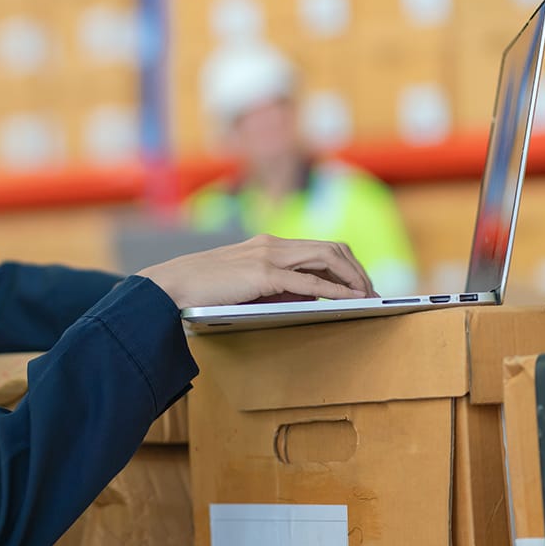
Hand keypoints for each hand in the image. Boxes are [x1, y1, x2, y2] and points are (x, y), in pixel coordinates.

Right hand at [136, 234, 376, 308]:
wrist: (171, 285)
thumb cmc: (201, 289)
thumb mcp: (244, 285)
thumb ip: (276, 288)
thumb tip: (311, 300)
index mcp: (266, 244)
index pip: (318, 246)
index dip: (346, 264)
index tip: (360, 284)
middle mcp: (271, 244)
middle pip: (331, 247)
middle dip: (357, 270)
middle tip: (373, 293)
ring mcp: (268, 256)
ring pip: (327, 258)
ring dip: (353, 278)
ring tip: (367, 298)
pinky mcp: (263, 275)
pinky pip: (309, 282)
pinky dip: (334, 291)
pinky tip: (350, 301)